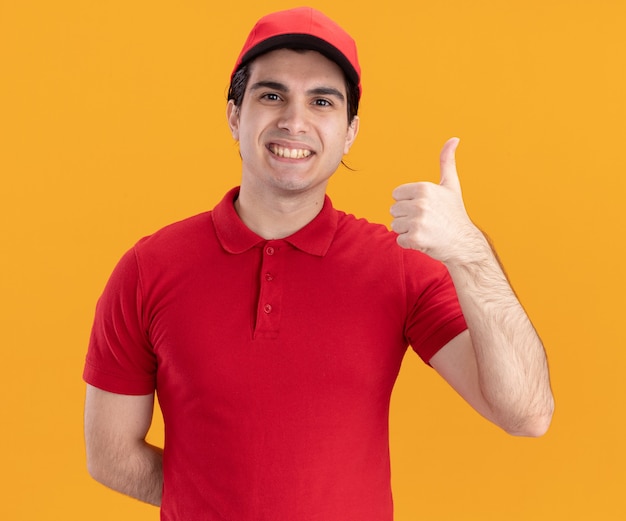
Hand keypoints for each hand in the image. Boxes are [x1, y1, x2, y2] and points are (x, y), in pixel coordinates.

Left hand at [390, 137, 481, 262]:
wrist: (463, 242)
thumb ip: (447, 162)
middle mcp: (420, 203)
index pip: (396, 195)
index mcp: (423, 188)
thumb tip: (454, 139)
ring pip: (395, 225)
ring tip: (426, 230)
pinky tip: (425, 240)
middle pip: (394, 210)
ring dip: (407, 231)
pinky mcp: (416, 237)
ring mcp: (417, 221)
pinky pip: (400, 240)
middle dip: (406, 217)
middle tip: (426, 221)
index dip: (408, 203)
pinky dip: (410, 243)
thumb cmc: (454, 214)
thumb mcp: (451, 185)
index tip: (425, 207)